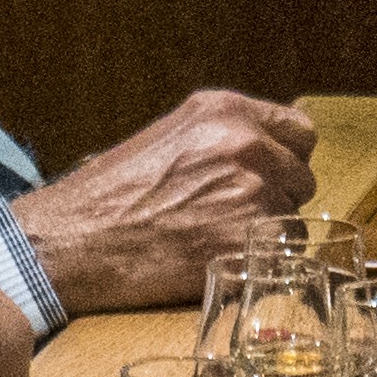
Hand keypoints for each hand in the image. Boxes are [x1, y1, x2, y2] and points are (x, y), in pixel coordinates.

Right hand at [12, 89, 317, 319]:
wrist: (74, 241)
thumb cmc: (110, 196)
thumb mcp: (169, 138)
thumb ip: (223, 138)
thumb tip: (267, 153)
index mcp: (226, 111)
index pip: (300, 131)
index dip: (286, 158)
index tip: (271, 176)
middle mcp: (246, 144)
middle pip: (302, 179)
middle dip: (277, 199)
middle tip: (231, 216)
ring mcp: (251, 193)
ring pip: (293, 223)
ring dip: (268, 236)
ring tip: (216, 241)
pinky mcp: (247, 242)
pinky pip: (281, 259)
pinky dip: (257, 266)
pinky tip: (217, 262)